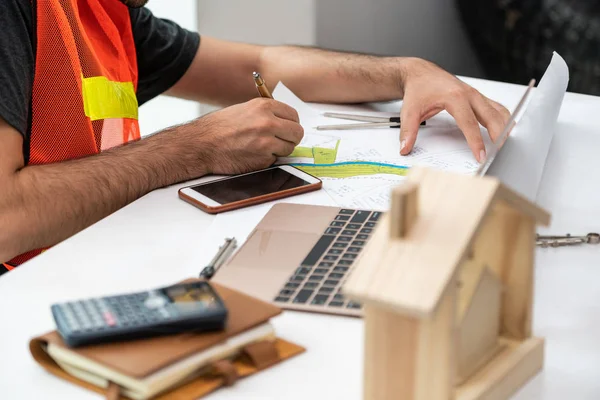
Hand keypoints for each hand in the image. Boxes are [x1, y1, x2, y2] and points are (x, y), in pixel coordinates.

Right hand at [188, 99, 303, 174]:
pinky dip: (267, 159)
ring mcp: (267, 142)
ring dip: (280, 150)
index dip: (291, 123)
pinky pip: (276, 160)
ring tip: (261, 147)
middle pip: (297, 133)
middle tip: (280, 140)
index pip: (294, 115)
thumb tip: (286, 121)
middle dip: (290, 138)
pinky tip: (253, 154)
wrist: (202, 144)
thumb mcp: (244, 109)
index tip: (287, 128)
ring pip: (289, 148)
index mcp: (264, 106)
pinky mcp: (263, 159)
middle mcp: (268, 122)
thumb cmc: (219, 127)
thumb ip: (266, 113)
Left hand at [398, 58, 510, 162]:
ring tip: (503, 144)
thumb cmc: (418, 89)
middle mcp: (469, 94)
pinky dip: (502, 119)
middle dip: (498, 135)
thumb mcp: (409, 110)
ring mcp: (476, 94)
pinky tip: (504, 130)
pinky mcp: (477, 97)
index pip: (470, 124)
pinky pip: (496, 108)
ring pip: (498, 111)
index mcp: (455, 97)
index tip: (481, 156)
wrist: (421, 73)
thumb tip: (405, 147)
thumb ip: (408, 130)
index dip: (476, 142)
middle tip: (497, 153)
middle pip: (492, 117)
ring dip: (504, 127)